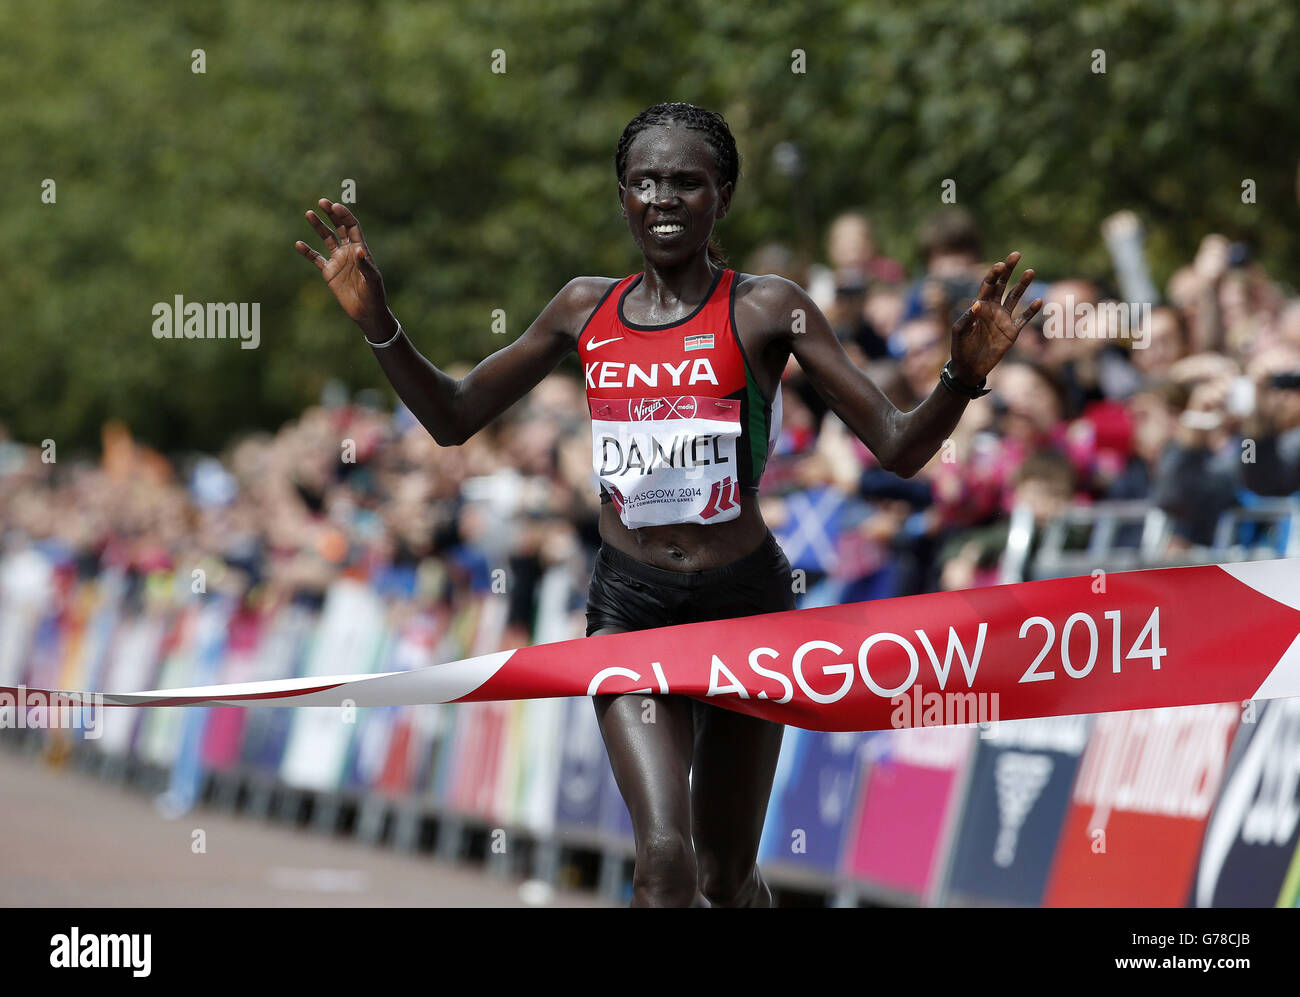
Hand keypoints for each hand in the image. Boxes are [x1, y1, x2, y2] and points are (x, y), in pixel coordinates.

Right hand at [295, 199, 388, 329]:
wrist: (367, 312)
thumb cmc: (374, 295)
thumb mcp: (372, 280)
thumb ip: (365, 264)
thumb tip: (358, 250)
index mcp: (361, 249)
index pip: (352, 226)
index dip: (344, 215)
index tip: (335, 206)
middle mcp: (349, 251)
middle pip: (339, 227)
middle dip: (331, 214)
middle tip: (322, 202)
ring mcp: (338, 260)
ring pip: (327, 238)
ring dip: (318, 226)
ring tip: (309, 213)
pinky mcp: (329, 272)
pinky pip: (316, 258)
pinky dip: (307, 252)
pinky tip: (298, 244)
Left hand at [948, 251, 1041, 383]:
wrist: (968, 368)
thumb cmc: (960, 349)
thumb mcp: (959, 333)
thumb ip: (967, 318)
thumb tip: (977, 304)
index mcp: (979, 306)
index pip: (988, 285)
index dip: (994, 274)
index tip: (1000, 265)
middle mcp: (993, 309)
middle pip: (1002, 285)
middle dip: (1008, 270)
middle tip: (1016, 254)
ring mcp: (1004, 319)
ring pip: (1015, 298)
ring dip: (1023, 285)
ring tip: (1030, 271)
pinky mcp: (1012, 333)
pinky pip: (1024, 319)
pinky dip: (1031, 312)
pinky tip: (1038, 302)